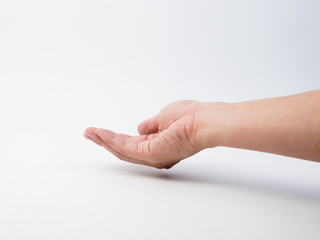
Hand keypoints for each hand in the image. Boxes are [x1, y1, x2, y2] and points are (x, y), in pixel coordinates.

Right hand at [84, 100, 208, 168]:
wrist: (205, 121)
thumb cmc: (191, 116)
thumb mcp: (163, 117)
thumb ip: (150, 125)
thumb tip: (140, 128)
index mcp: (158, 144)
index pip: (132, 143)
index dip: (116, 137)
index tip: (101, 130)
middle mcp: (154, 154)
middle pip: (124, 149)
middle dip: (105, 141)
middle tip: (89, 133)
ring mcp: (153, 156)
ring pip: (122, 150)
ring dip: (104, 141)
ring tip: (90, 132)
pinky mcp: (152, 154)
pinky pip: (127, 148)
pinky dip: (112, 140)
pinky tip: (100, 133)